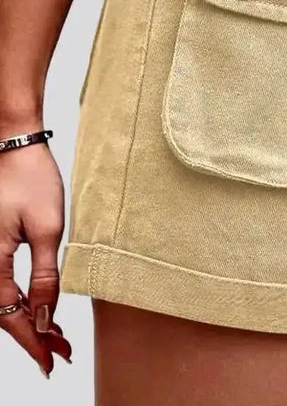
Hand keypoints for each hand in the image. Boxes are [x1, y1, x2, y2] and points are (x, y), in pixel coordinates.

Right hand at [0, 138, 71, 376]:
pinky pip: (0, 282)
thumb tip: (42, 318)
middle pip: (2, 312)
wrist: (15, 146)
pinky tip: (38, 305)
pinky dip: (19, 298)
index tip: (51, 361)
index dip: (30, 342)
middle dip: (30, 335)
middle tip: (60, 351)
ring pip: (1, 300)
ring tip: (54, 334)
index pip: (9, 316)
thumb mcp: (48, 230)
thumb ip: (44, 277)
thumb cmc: (31, 180)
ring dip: (26, 319)